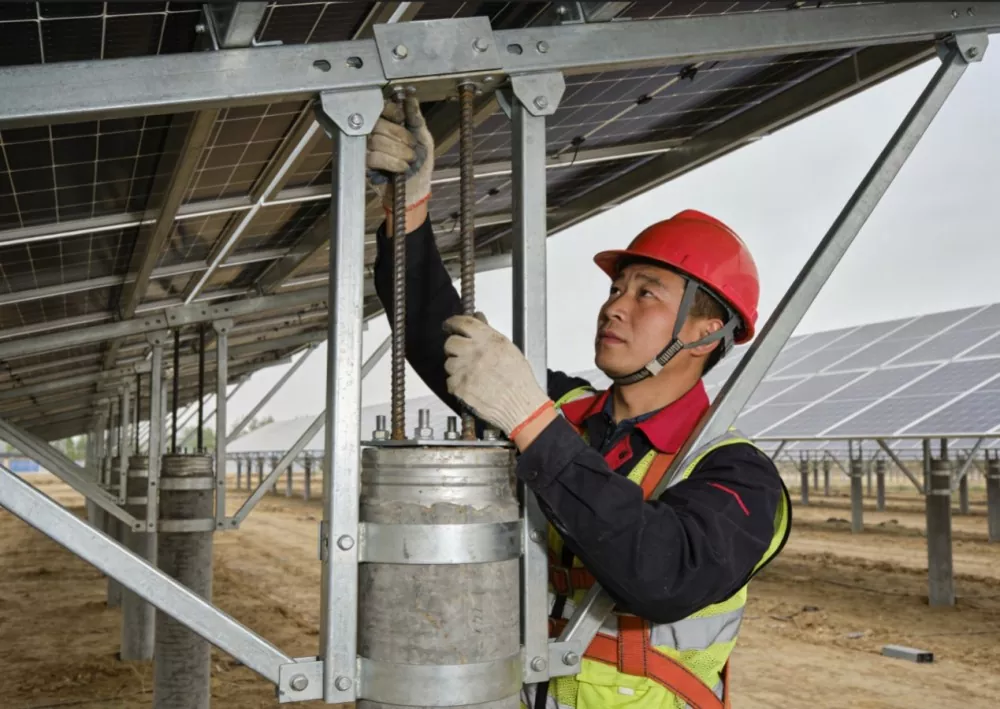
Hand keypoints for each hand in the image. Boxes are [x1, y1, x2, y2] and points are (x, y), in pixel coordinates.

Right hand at [366, 95, 433, 212]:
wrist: (417, 189)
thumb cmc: (421, 163)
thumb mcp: (423, 137)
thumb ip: (416, 118)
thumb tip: (410, 98)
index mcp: (389, 123)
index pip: (381, 108)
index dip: (392, 112)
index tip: (402, 120)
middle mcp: (375, 133)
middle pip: (377, 124)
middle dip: (399, 136)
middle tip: (412, 148)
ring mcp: (368, 149)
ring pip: (375, 141)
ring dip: (397, 151)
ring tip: (410, 159)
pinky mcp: (365, 165)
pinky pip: (373, 158)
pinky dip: (391, 162)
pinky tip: (401, 167)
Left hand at [443, 315, 551, 438]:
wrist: (520, 405)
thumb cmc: (520, 381)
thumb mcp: (510, 350)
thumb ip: (490, 336)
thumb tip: (479, 324)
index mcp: (488, 340)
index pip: (462, 323)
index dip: (453, 323)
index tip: (449, 325)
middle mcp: (474, 352)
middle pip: (450, 342)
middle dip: (453, 347)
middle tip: (459, 352)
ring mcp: (465, 370)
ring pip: (448, 363)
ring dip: (456, 366)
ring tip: (470, 373)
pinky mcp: (459, 387)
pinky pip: (450, 381)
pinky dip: (457, 383)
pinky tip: (469, 385)